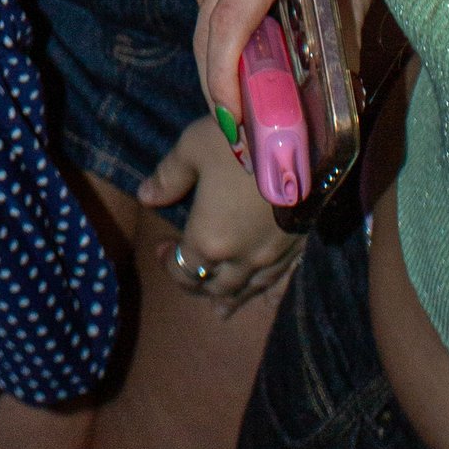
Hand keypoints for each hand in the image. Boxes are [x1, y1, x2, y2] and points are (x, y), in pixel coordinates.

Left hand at [139, 110, 303, 310]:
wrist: (303, 138)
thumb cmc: (239, 142)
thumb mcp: (192, 150)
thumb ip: (168, 178)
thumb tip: (144, 197)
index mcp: (209, 240)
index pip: (184, 268)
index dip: (169, 263)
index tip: (162, 247)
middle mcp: (242, 258)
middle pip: (215, 285)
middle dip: (198, 283)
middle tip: (189, 274)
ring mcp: (273, 256)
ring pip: (249, 289)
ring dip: (232, 297)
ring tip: (222, 310)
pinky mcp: (298, 247)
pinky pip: (282, 280)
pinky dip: (269, 292)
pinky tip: (268, 299)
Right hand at [192, 0, 381, 159]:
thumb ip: (334, 49)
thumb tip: (319, 117)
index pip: (232, 19)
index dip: (224, 75)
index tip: (232, 120)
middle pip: (210, 27)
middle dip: (217, 86)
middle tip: (235, 135)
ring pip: (203, 22)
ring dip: (214, 69)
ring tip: (235, 111)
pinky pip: (206, 9)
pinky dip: (217, 44)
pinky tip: (237, 68)